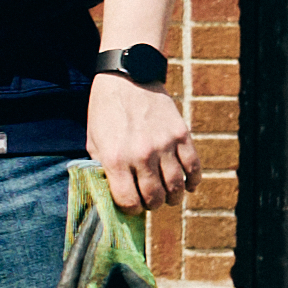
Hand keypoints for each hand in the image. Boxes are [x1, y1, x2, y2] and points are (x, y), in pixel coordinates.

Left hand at [86, 71, 199, 217]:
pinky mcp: (181, 134)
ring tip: (168, 195)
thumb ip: (103, 169)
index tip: (132, 206)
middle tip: (151, 201)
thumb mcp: (94, 141)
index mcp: (115, 158)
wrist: (126, 78)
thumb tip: (113, 195)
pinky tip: (188, 185)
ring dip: (173, 196)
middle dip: (152, 205)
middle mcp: (140, 155)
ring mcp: (163, 145)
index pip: (128, 201)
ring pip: (176, 186)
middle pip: (154, 197)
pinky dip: (193, 181)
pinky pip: (193, 167)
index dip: (131, 209)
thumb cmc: (105, 112)